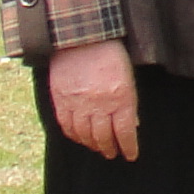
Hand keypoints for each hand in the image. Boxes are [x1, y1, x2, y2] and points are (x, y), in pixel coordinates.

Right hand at [48, 38, 139, 160]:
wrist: (82, 37)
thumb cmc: (110, 55)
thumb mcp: (128, 78)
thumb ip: (129, 102)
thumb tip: (132, 125)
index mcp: (121, 98)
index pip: (126, 133)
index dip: (129, 147)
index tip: (130, 155)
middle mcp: (99, 105)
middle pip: (104, 137)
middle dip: (110, 148)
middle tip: (112, 154)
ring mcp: (78, 103)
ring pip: (85, 135)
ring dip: (92, 144)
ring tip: (97, 148)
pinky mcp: (61, 99)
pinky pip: (66, 125)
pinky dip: (73, 135)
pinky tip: (79, 138)